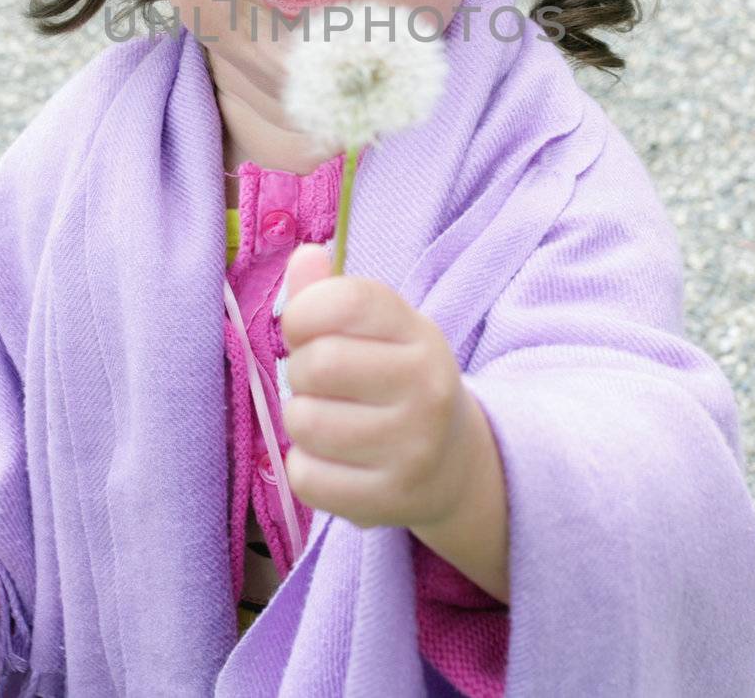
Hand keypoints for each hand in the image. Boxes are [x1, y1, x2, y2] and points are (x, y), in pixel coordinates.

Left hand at [278, 243, 471, 531]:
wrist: (455, 465)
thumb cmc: (397, 382)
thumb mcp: (380, 332)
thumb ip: (334, 293)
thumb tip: (305, 254)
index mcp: (420, 335)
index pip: (346, 301)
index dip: (305, 313)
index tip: (305, 330)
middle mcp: (426, 388)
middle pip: (318, 364)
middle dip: (300, 372)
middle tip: (320, 384)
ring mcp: (412, 448)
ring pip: (304, 423)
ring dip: (300, 421)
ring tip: (329, 420)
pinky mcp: (390, 500)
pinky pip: (305, 477)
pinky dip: (306, 469)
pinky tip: (335, 461)